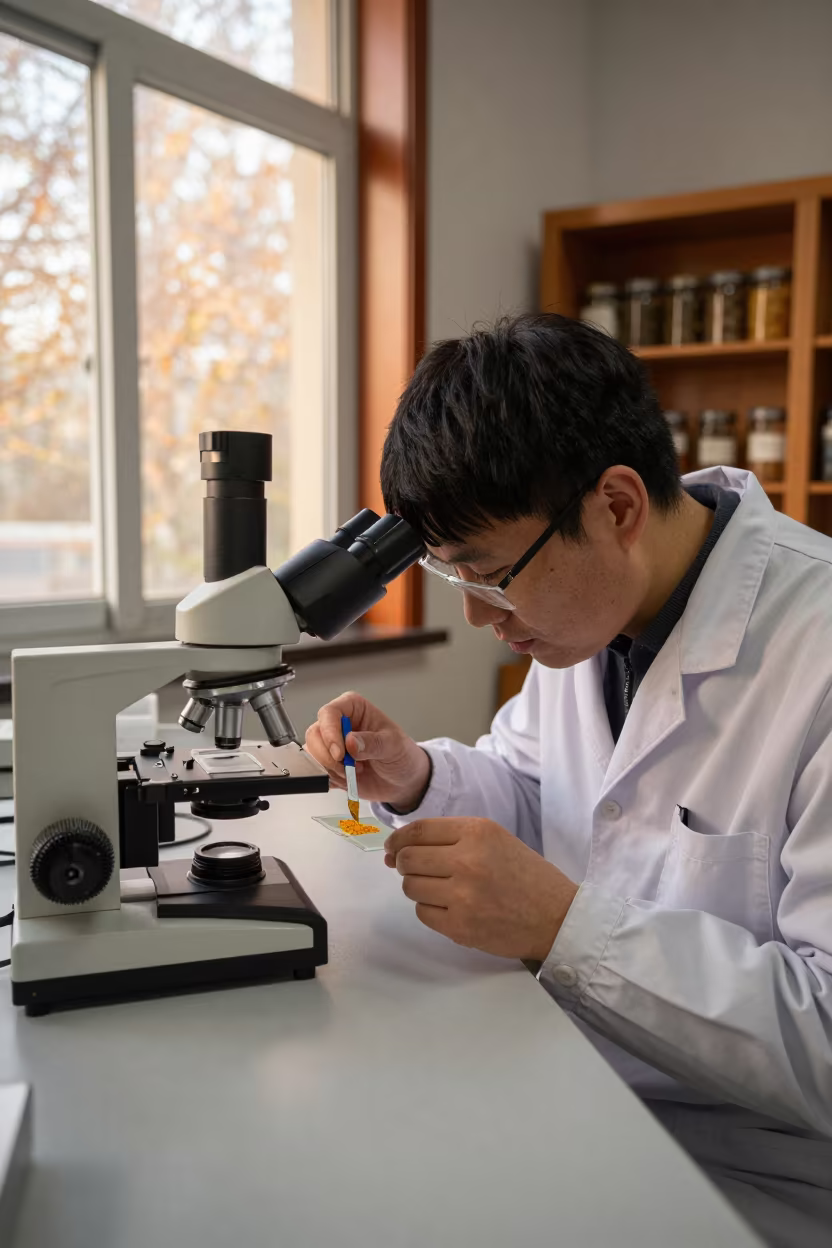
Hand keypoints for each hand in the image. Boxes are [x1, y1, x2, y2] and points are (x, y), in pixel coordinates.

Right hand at [304, 691, 431, 810]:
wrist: (403, 781)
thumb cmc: (401, 755)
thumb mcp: (394, 745)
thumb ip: (373, 743)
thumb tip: (350, 741)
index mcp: (354, 709)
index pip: (329, 713)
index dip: (330, 732)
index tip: (340, 753)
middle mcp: (339, 725)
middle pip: (315, 734)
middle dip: (328, 756)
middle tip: (348, 767)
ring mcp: (332, 746)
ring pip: (312, 754)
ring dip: (330, 769)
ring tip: (354, 773)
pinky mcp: (329, 765)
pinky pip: (316, 772)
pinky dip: (330, 780)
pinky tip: (348, 780)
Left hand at [384, 817, 577, 960]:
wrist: (556, 917)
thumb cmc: (526, 875)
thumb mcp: (495, 839)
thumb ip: (451, 838)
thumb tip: (399, 849)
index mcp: (478, 832)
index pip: (418, 831)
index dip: (397, 839)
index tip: (392, 847)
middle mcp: (467, 860)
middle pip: (409, 858)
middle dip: (405, 864)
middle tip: (418, 869)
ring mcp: (463, 896)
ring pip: (411, 886)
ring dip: (418, 887)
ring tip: (442, 889)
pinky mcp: (460, 927)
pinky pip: (423, 913)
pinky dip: (430, 909)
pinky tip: (451, 907)